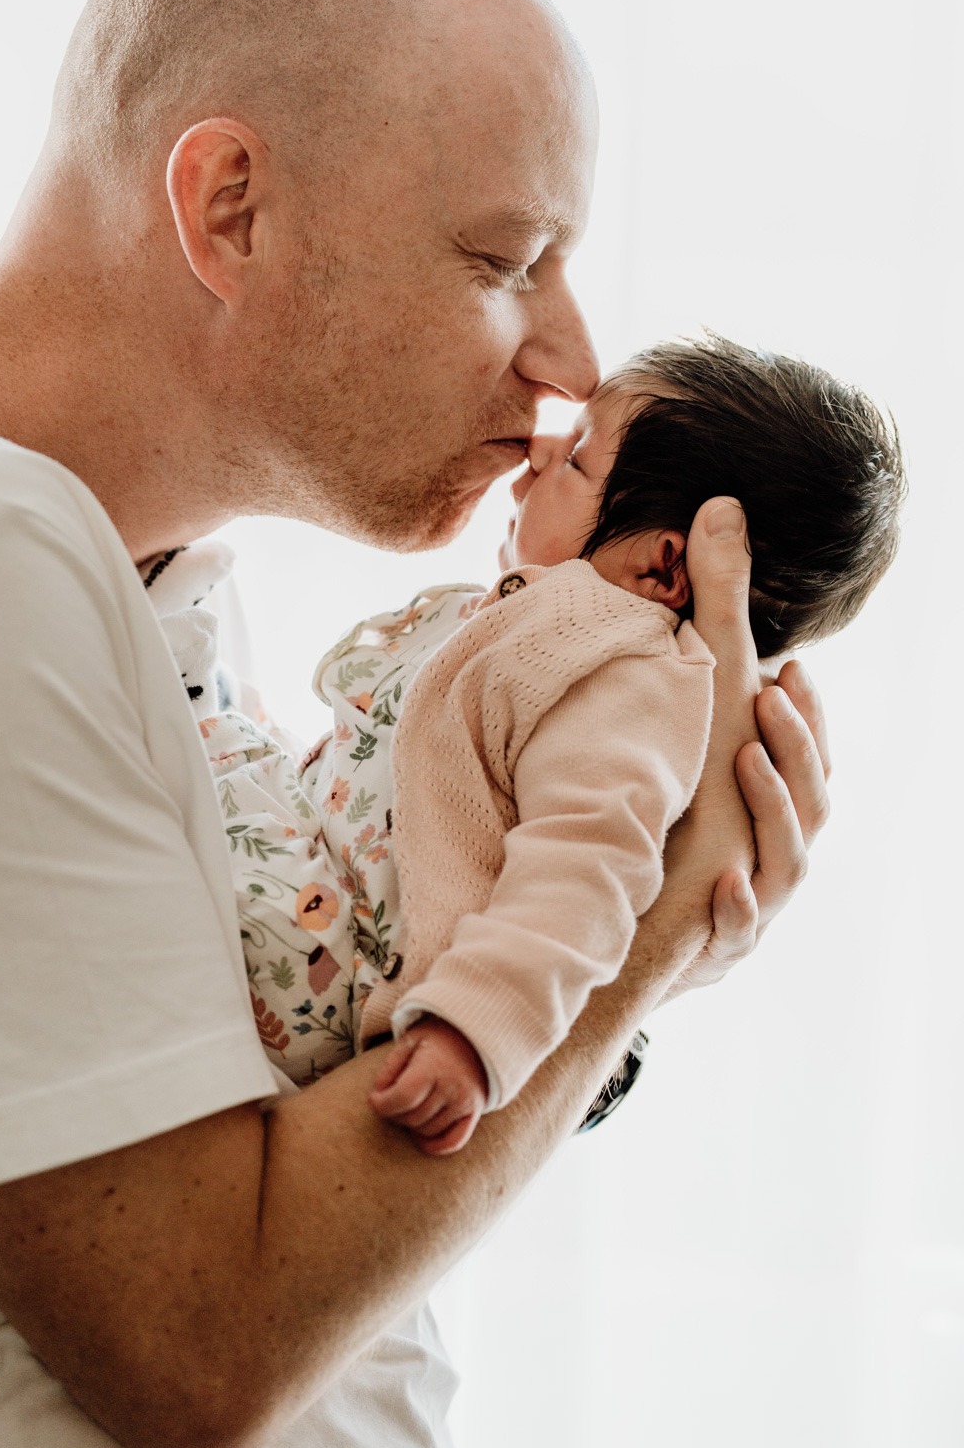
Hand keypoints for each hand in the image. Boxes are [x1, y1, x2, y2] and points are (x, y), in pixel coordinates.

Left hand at [368, 1016, 488, 1154]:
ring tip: (407, 1107)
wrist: (476, 1035)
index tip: (373, 1099)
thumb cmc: (437, 1037)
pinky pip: (453, 1142)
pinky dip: (434, 1145)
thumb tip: (377, 1097)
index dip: (382, 1104)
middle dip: (394, 1113)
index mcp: (434, 1066)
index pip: (402, 1098)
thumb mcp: (409, 1041)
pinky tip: (420, 1136)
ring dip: (411, 1124)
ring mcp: (466, 1103)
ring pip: (428, 1130)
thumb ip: (390, 1068)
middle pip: (412, 1117)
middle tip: (390, 1100)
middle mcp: (453, 1087)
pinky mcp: (474, 1113)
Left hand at [660, 499, 831, 998]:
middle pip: (811, 801)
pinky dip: (739, 912)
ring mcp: (758, 898)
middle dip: (795, 748)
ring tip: (744, 762)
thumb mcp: (697, 698)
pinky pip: (739, 933)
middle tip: (768, 699)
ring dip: (773, 810)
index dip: (802, 711)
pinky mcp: (721, 945)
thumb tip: (722, 502)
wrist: (636, 901)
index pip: (808, 751)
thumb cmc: (682, 785)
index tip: (784, 668)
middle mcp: (781, 845)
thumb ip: (716, 604)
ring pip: (787, 862)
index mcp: (780, 791)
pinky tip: (725, 886)